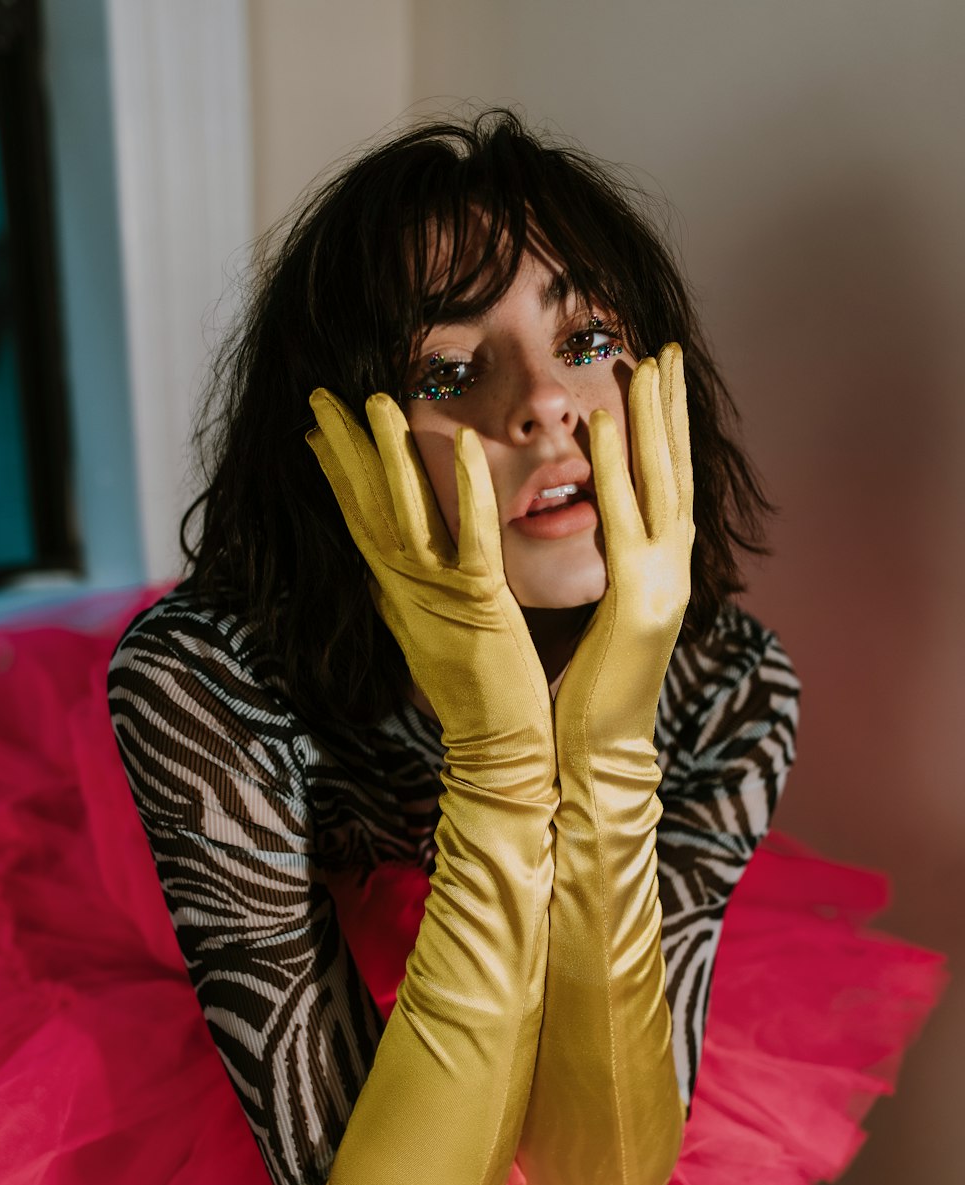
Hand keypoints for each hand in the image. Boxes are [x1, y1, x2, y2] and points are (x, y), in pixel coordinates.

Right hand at [307, 391, 554, 798]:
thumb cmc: (473, 693)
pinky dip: (466, 491)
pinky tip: (463, 444)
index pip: (357, 519)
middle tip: (324, 395)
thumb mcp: (426, 634)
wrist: (496, 746)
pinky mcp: (481, 605)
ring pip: (407, 512)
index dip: (336, 471)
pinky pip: (472, 540)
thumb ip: (404, 596)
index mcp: (397, 590)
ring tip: (378, 400)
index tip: (315, 426)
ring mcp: (439, 595)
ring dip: (390, 455)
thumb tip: (383, 572)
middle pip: (367, 505)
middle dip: (345, 448)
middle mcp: (407, 587)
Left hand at [554, 343, 694, 750]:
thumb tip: (599, 533)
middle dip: (672, 410)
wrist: (600, 750)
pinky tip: (607, 424)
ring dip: (654, 420)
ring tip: (645, 364)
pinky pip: (626, 521)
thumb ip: (610, 569)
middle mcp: (674, 569)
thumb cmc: (591, 686)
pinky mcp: (639, 601)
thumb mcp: (605, 614)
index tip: (658, 380)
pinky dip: (618, 470)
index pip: (667, 487)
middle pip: (677, 472)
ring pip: (663, 484)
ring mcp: (664, 582)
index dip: (666, 433)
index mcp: (661, 570)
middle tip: (666, 350)